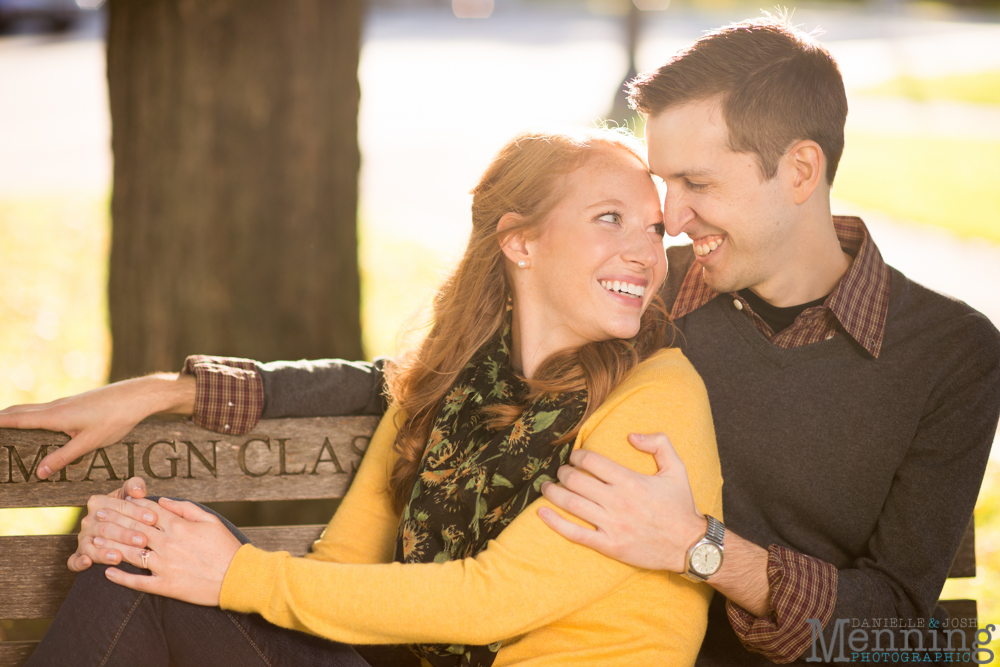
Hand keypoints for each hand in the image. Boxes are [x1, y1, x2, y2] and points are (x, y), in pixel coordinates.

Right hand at [0, 373, 194, 479]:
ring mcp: (65, 403)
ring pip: (32, 409)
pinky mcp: (75, 403)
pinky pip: (45, 410)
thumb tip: (39, 472)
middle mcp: (56, 406)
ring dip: (14, 417)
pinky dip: (30, 416)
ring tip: (3, 428)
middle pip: (19, 412)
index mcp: (55, 415)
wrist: (138, 396)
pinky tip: (34, 424)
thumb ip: (64, 457)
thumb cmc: (116, 418)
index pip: (17, 420)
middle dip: (1, 420)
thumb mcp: (90, 443)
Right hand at [69, 477, 154, 571]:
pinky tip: (88, 563)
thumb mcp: (131, 494)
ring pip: (92, 545)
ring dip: (104, 552)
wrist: (120, 526)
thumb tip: (138, 491)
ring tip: (119, 557)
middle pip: (107, 527)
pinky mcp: (79, 555)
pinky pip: (74, 560)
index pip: (118, 507)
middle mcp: (88, 520)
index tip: (153, 518)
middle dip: (126, 535)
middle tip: (144, 541)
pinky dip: (78, 562)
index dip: (137, 512)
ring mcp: (83, 538)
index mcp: (98, 503)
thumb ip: (135, 486)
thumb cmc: (128, 509)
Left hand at [104, 497, 242, 606]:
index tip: (112, 500)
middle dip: (112, 520)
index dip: (127, 505)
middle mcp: (169, 543)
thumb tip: (162, 500)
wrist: (238, 577)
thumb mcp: (210, 520)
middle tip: (94, 515)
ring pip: (131, 553)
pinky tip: (108, 573)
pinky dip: (122, 578)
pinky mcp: (166, 585)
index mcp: (179, 526)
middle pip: (134, 528)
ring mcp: (165, 564)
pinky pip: (139, 582)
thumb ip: (185, 508)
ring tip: (94, 541)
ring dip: (110, 547)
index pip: (147, 511)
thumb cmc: (227, 547)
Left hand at [538, 432, 705, 572]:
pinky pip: (575, 533)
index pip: (592, 461)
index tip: (575, 457)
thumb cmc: (681, 506)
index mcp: (631, 481)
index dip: (578, 455)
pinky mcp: (609, 546)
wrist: (689, 545)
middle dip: (563, 472)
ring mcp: (612, 525)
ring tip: (547, 487)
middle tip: (561, 472)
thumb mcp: (677, 469)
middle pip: (576, 480)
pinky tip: (541, 512)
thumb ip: (659, 444)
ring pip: (571, 503)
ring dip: (553, 492)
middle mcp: (618, 502)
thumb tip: (632, 436)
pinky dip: (554, 522)